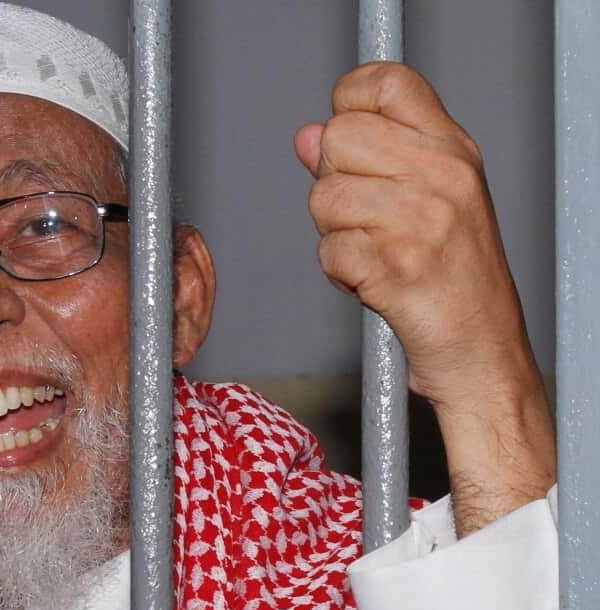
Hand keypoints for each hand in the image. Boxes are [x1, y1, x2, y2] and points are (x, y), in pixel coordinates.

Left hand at [295, 62, 532, 404]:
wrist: (480, 347)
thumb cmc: (449, 274)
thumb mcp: (424, 200)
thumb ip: (364, 161)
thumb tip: (307, 134)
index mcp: (451, 148)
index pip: (387, 83)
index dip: (349, 102)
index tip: (347, 135)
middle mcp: (442, 174)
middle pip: (339, 137)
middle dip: (334, 181)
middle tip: (367, 216)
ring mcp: (421, 219)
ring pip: (324, 198)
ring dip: (335, 234)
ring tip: (375, 253)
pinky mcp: (397, 265)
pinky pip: (328, 251)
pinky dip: (340, 274)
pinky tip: (373, 282)